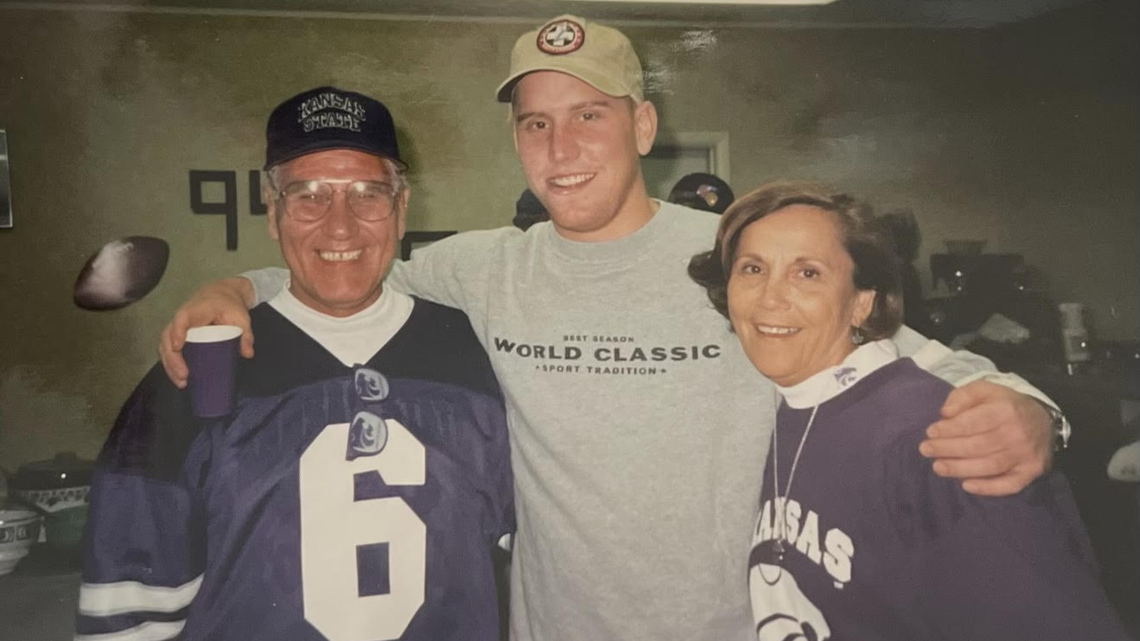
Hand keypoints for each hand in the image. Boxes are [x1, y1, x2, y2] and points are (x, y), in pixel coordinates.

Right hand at [159, 278, 255, 387]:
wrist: (221, 294)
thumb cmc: (229, 304)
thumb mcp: (241, 317)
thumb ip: (245, 334)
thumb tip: (248, 354)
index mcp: (196, 309)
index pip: (182, 318)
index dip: (177, 331)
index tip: (178, 347)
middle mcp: (182, 318)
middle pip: (168, 336)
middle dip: (173, 358)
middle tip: (184, 375)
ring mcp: (178, 327)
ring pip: (165, 345)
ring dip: (170, 365)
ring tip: (181, 382)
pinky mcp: (179, 335)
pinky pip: (169, 349)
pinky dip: (171, 364)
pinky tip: (179, 378)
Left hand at [918, 380, 1052, 496]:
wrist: (1043, 420)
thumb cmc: (1005, 405)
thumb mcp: (985, 390)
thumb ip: (963, 396)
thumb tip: (945, 413)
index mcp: (1005, 410)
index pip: (973, 423)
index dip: (949, 429)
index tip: (930, 432)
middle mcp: (1017, 433)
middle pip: (978, 446)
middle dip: (948, 449)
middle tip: (925, 450)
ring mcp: (1026, 455)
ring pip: (989, 466)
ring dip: (960, 469)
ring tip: (938, 467)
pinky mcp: (1031, 471)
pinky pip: (1010, 485)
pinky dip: (988, 488)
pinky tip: (966, 486)